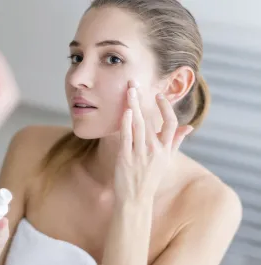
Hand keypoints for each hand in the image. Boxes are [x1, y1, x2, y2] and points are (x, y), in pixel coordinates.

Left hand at [114, 81, 193, 201]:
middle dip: (141, 100)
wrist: (135, 199)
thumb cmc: (150, 177)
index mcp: (166, 150)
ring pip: (138, 126)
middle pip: (150, 120)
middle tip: (134, 83)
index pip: (171, 124)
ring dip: (133, 106)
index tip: (158, 94)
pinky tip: (124, 111)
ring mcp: (139, 154)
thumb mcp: (166, 160)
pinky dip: (125, 123)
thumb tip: (189, 127)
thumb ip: (176, 141)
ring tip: (129, 91)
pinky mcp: (125, 158)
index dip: (166, 107)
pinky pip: (125, 138)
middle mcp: (154, 151)